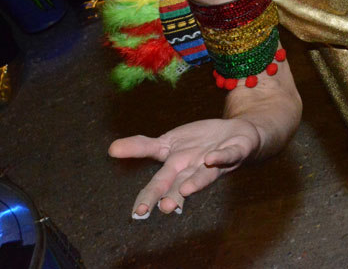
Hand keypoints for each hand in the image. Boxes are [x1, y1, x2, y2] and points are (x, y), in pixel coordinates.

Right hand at [108, 118, 260, 217]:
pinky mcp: (234, 152)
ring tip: (185, 190)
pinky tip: (210, 159)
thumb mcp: (167, 143)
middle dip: (171, 197)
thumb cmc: (199, 144)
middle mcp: (193, 171)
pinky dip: (221, 159)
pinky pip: (228, 156)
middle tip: (164, 209)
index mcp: (175, 169)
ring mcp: (214, 163)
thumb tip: (110, 149)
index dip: (149, 197)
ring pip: (204, 176)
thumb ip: (141, 147)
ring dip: (195, 184)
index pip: (158, 184)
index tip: (138, 213)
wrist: (237, 135)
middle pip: (179, 185)